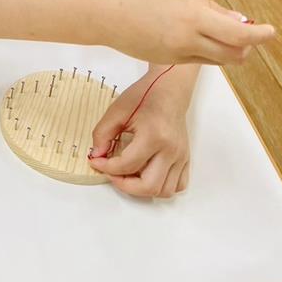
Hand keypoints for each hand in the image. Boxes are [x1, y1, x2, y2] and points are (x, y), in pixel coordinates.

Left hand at [88, 67, 192, 196]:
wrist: (169, 90)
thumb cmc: (144, 96)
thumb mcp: (116, 111)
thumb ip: (102, 134)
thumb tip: (96, 156)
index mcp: (154, 136)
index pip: (127, 165)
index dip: (106, 167)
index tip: (96, 161)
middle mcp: (171, 150)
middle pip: (149, 186)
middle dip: (124, 185)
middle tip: (111, 172)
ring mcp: (181, 156)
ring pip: (165, 191)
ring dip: (142, 189)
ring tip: (127, 174)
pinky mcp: (186, 159)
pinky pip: (178, 185)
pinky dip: (160, 187)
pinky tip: (146, 174)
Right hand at [105, 0, 273, 64]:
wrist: (106, 15)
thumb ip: (210, 9)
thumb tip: (238, 21)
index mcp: (193, 18)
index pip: (239, 35)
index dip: (260, 35)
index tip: (270, 31)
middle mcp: (188, 40)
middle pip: (233, 55)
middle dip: (246, 48)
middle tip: (248, 36)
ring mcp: (177, 54)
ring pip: (216, 60)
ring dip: (227, 50)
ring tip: (222, 35)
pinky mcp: (167, 61)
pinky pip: (195, 59)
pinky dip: (204, 50)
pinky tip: (193, 36)